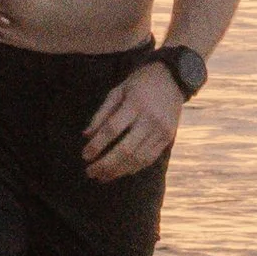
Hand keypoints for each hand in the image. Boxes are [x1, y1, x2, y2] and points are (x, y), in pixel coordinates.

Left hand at [82, 61, 183, 180]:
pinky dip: (133, 168)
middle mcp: (150, 119)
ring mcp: (162, 131)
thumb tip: (86, 135)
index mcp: (135, 104)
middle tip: (90, 172)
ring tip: (102, 176)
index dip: (97, 145)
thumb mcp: (117, 91)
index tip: (84, 156)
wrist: (172, 79)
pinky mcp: (168, 138)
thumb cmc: (139, 84)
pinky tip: (120, 172)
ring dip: (118, 171)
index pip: (112, 129)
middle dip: (106, 164)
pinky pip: (149, 158)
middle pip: (125, 149)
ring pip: (138, 158)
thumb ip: (102, 113)